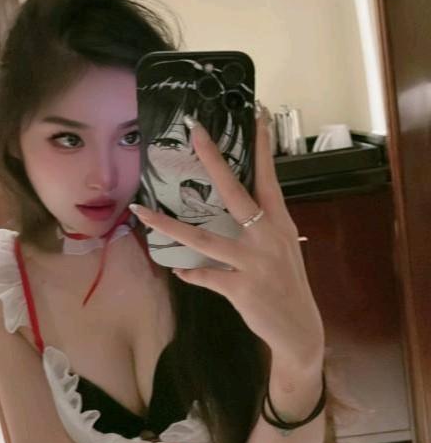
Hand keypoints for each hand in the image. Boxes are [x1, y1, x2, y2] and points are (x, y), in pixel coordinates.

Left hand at [130, 110, 323, 372]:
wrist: (299, 329)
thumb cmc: (289, 283)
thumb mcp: (283, 247)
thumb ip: (262, 225)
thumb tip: (239, 206)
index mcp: (280, 222)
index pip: (269, 176)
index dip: (262, 145)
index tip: (257, 112)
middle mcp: (267, 236)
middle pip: (234, 192)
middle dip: (213, 160)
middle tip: (195, 131)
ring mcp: (253, 262)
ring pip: (203, 239)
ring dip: (168, 226)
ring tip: (142, 211)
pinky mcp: (240, 288)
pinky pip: (205, 276)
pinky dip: (191, 273)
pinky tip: (178, 269)